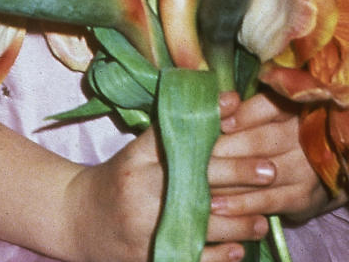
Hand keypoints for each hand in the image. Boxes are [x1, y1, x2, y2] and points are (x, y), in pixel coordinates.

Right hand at [62, 119, 271, 261]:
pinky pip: (191, 260)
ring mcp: (145, 228)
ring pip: (199, 224)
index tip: (241, 114)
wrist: (79, 220)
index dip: (212, 124)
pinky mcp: (150, 257)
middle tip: (269, 171)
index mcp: (137, 159)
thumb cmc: (119, 179)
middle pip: (194, 179)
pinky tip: (239, 250)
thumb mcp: (138, 150)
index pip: (178, 137)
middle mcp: (141, 191)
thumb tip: (228, 102)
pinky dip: (218, 256)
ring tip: (262, 217)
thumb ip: (174, 129)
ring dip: (237, 222)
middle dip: (237, 174)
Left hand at [210, 91, 328, 226]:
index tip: (216, 124)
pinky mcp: (302, 198)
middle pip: (259, 140)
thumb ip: (247, 110)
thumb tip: (218, 104)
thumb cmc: (282, 138)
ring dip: (227, 179)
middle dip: (224, 148)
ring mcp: (305, 169)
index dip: (241, 114)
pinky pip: (266, 201)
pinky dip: (240, 205)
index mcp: (295, 109)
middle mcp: (304, 137)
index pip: (268, 106)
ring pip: (260, 172)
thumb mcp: (272, 117)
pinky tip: (217, 207)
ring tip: (199, 183)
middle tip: (194, 156)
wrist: (324, 174)